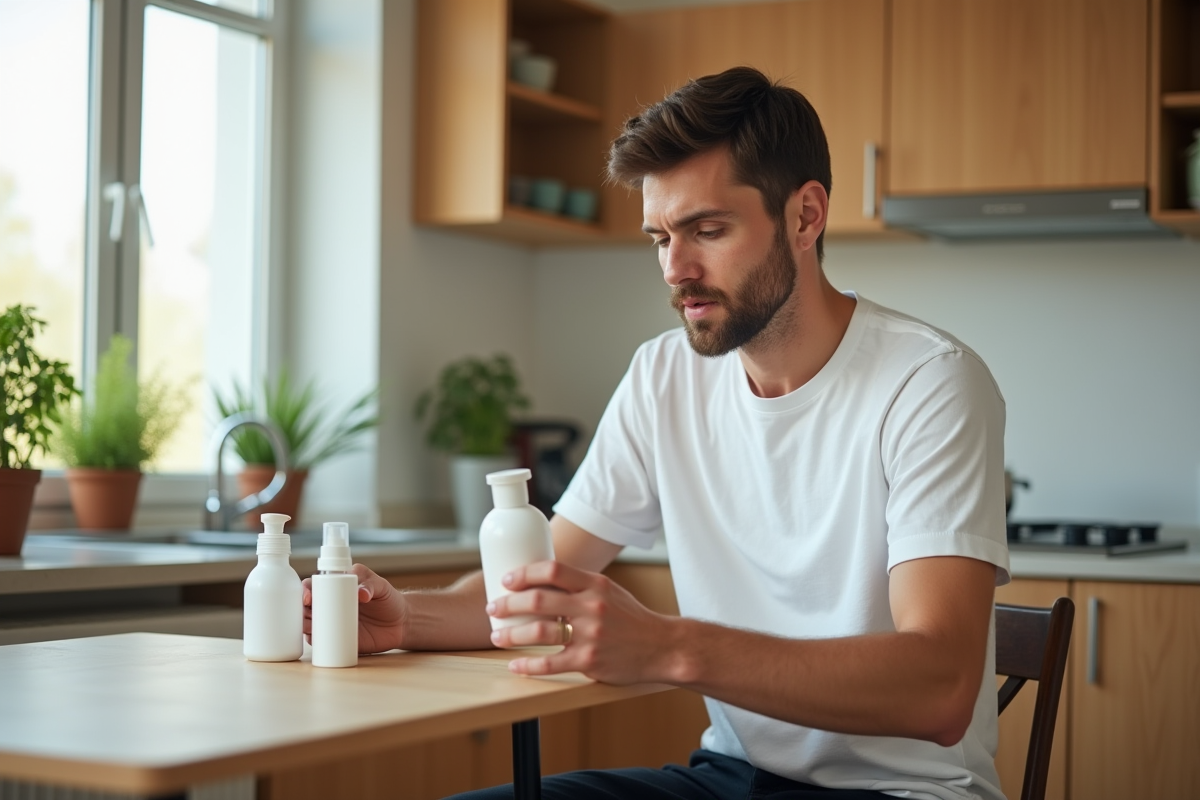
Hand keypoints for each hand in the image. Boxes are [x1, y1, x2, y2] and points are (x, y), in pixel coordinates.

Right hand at [302, 564, 405, 653]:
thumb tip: (361, 594)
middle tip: (308, 613)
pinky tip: (313, 639)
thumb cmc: (388, 599)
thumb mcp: (381, 586)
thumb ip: (372, 584)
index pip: (314, 586)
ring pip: (309, 623)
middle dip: (300, 609)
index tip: (309, 597)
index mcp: (336, 588)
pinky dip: (314, 640)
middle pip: (306, 606)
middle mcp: (330, 605)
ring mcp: (332, 623)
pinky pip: (320, 641)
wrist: (400, 623)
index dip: (305, 590)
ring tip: (310, 626)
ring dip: (304, 624)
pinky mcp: (338, 639)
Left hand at [486, 560, 676, 684]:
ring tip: (497, 637)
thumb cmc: (631, 619)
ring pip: (539, 631)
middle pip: (539, 599)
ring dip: (511, 634)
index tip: (507, 580)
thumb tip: (542, 581)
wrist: (661, 647)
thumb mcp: (609, 592)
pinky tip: (515, 665)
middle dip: (508, 604)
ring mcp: (590, 635)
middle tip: (493, 608)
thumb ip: (580, 586)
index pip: (553, 570)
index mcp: (595, 585)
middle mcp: (591, 607)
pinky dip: (527, 665)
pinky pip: (550, 663)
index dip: (525, 573)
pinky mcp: (589, 662)